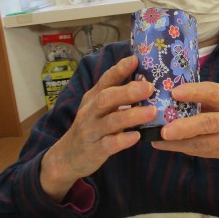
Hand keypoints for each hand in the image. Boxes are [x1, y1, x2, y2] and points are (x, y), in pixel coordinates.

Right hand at [40, 55, 155, 201]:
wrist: (67, 157)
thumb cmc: (92, 127)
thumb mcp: (100, 108)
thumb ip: (118, 95)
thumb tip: (145, 81)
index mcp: (94, 98)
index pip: (106, 80)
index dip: (119, 69)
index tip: (135, 60)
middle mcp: (91, 111)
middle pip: (106, 98)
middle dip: (128, 91)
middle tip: (149, 87)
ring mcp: (91, 130)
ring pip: (110, 121)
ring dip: (132, 116)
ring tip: (151, 112)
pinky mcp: (94, 150)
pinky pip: (108, 144)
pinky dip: (123, 140)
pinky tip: (137, 136)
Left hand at [152, 82, 218, 168]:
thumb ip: (216, 97)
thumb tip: (184, 95)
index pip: (216, 92)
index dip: (195, 92)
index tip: (175, 92)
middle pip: (210, 124)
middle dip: (185, 128)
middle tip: (164, 131)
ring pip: (206, 144)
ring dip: (180, 144)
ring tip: (158, 141)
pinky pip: (207, 152)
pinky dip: (189, 150)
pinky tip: (172, 147)